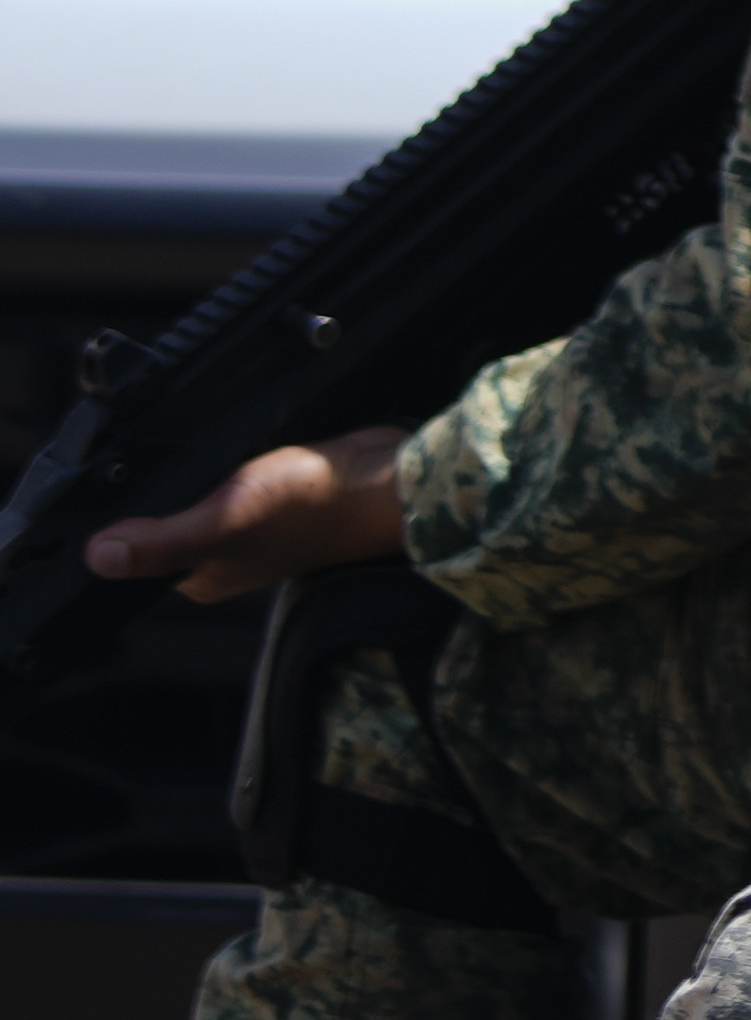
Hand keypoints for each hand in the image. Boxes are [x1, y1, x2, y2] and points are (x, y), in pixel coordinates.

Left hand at [85, 426, 409, 605]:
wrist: (385, 480)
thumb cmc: (312, 508)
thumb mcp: (222, 522)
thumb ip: (159, 543)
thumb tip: (95, 558)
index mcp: (202, 575)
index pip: (136, 552)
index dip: (119, 519)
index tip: (110, 483)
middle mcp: (223, 554)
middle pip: (165, 519)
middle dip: (159, 488)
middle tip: (159, 459)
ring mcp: (250, 523)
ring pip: (196, 494)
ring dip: (190, 470)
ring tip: (193, 450)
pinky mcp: (273, 493)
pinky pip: (228, 475)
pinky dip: (221, 458)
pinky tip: (227, 444)